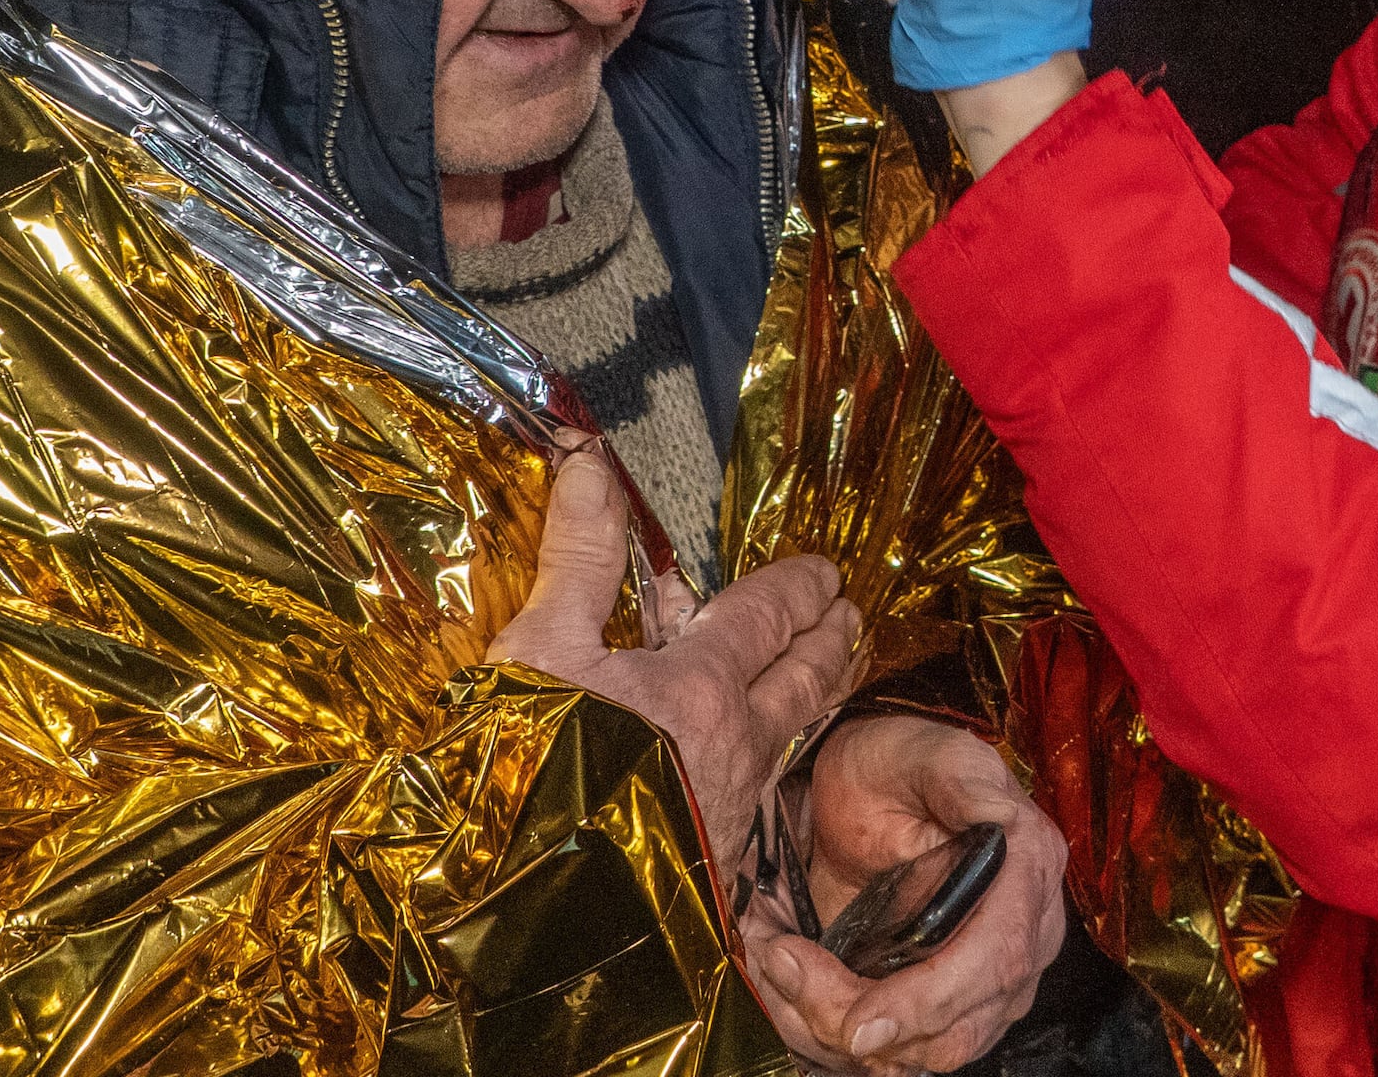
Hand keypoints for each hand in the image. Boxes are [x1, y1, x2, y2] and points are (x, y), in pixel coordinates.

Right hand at [485, 446, 862, 851]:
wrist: (526, 911)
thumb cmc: (527, 775)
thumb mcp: (538, 652)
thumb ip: (578, 559)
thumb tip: (593, 466)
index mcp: (700, 686)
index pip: (769, 617)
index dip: (798, 588)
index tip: (823, 571)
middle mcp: (735, 746)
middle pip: (806, 680)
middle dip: (831, 640)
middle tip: (851, 616)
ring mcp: (732, 812)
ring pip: (795, 740)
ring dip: (821, 697)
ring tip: (839, 673)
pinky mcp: (718, 866)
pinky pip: (768, 797)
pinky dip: (781, 762)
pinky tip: (771, 770)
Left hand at [742, 715, 1068, 1074]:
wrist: (863, 789)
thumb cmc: (894, 764)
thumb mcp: (922, 753)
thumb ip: (960, 779)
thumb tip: (1000, 815)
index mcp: (1028, 868)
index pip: (997, 960)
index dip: (930, 1002)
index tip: (859, 1023)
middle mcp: (1026, 935)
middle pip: (958, 1025)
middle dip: (866, 1020)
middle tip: (788, 971)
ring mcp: (993, 979)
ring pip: (929, 1052)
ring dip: (845, 1032)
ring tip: (787, 969)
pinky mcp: (953, 1002)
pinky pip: (906, 1052)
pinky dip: (846, 1039)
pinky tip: (804, 992)